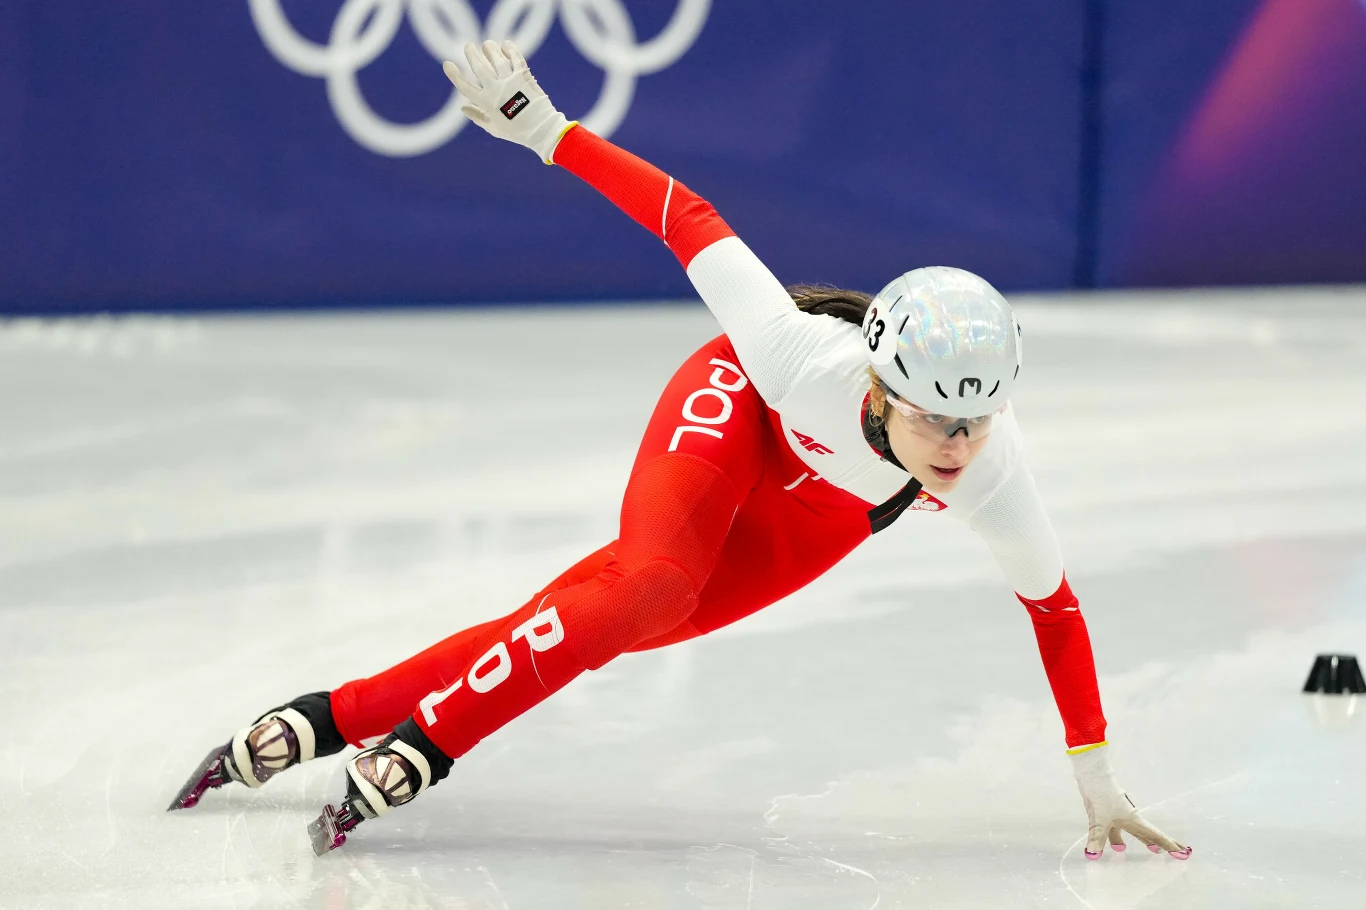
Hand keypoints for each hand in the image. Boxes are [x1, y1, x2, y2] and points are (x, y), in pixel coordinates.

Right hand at [443, 41, 575, 163]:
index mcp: (486, 103)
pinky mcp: (524, 75)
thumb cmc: (517, 132)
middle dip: (471, 54)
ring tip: (487, 45)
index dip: (454, 74)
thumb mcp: (494, 129)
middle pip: (479, 67)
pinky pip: (515, 58)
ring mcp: (510, 81)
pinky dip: (510, 50)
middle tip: (468, 46)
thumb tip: (462, 107)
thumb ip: (477, 117)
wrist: (542, 129)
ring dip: (490, 49)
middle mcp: (496, 90)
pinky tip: (506, 45)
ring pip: (496, 59)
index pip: (464, 86)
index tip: (447, 64)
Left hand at [1069, 743, 1190, 859]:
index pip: (1155, 836)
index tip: (1182, 853)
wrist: (1092, 776)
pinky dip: (1118, 838)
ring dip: (1142, 840)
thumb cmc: (1102, 796)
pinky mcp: (1108, 812)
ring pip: (1134, 832)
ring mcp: (1119, 814)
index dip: (1168, 845)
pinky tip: (1116, 847)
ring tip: (1152, 850)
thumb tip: (1093, 855)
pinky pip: (1117, 830)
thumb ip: (1097, 838)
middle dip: (1162, 842)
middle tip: (1178, 851)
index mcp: (1134, 820)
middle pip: (1149, 833)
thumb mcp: (1099, 820)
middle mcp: (1130, 818)